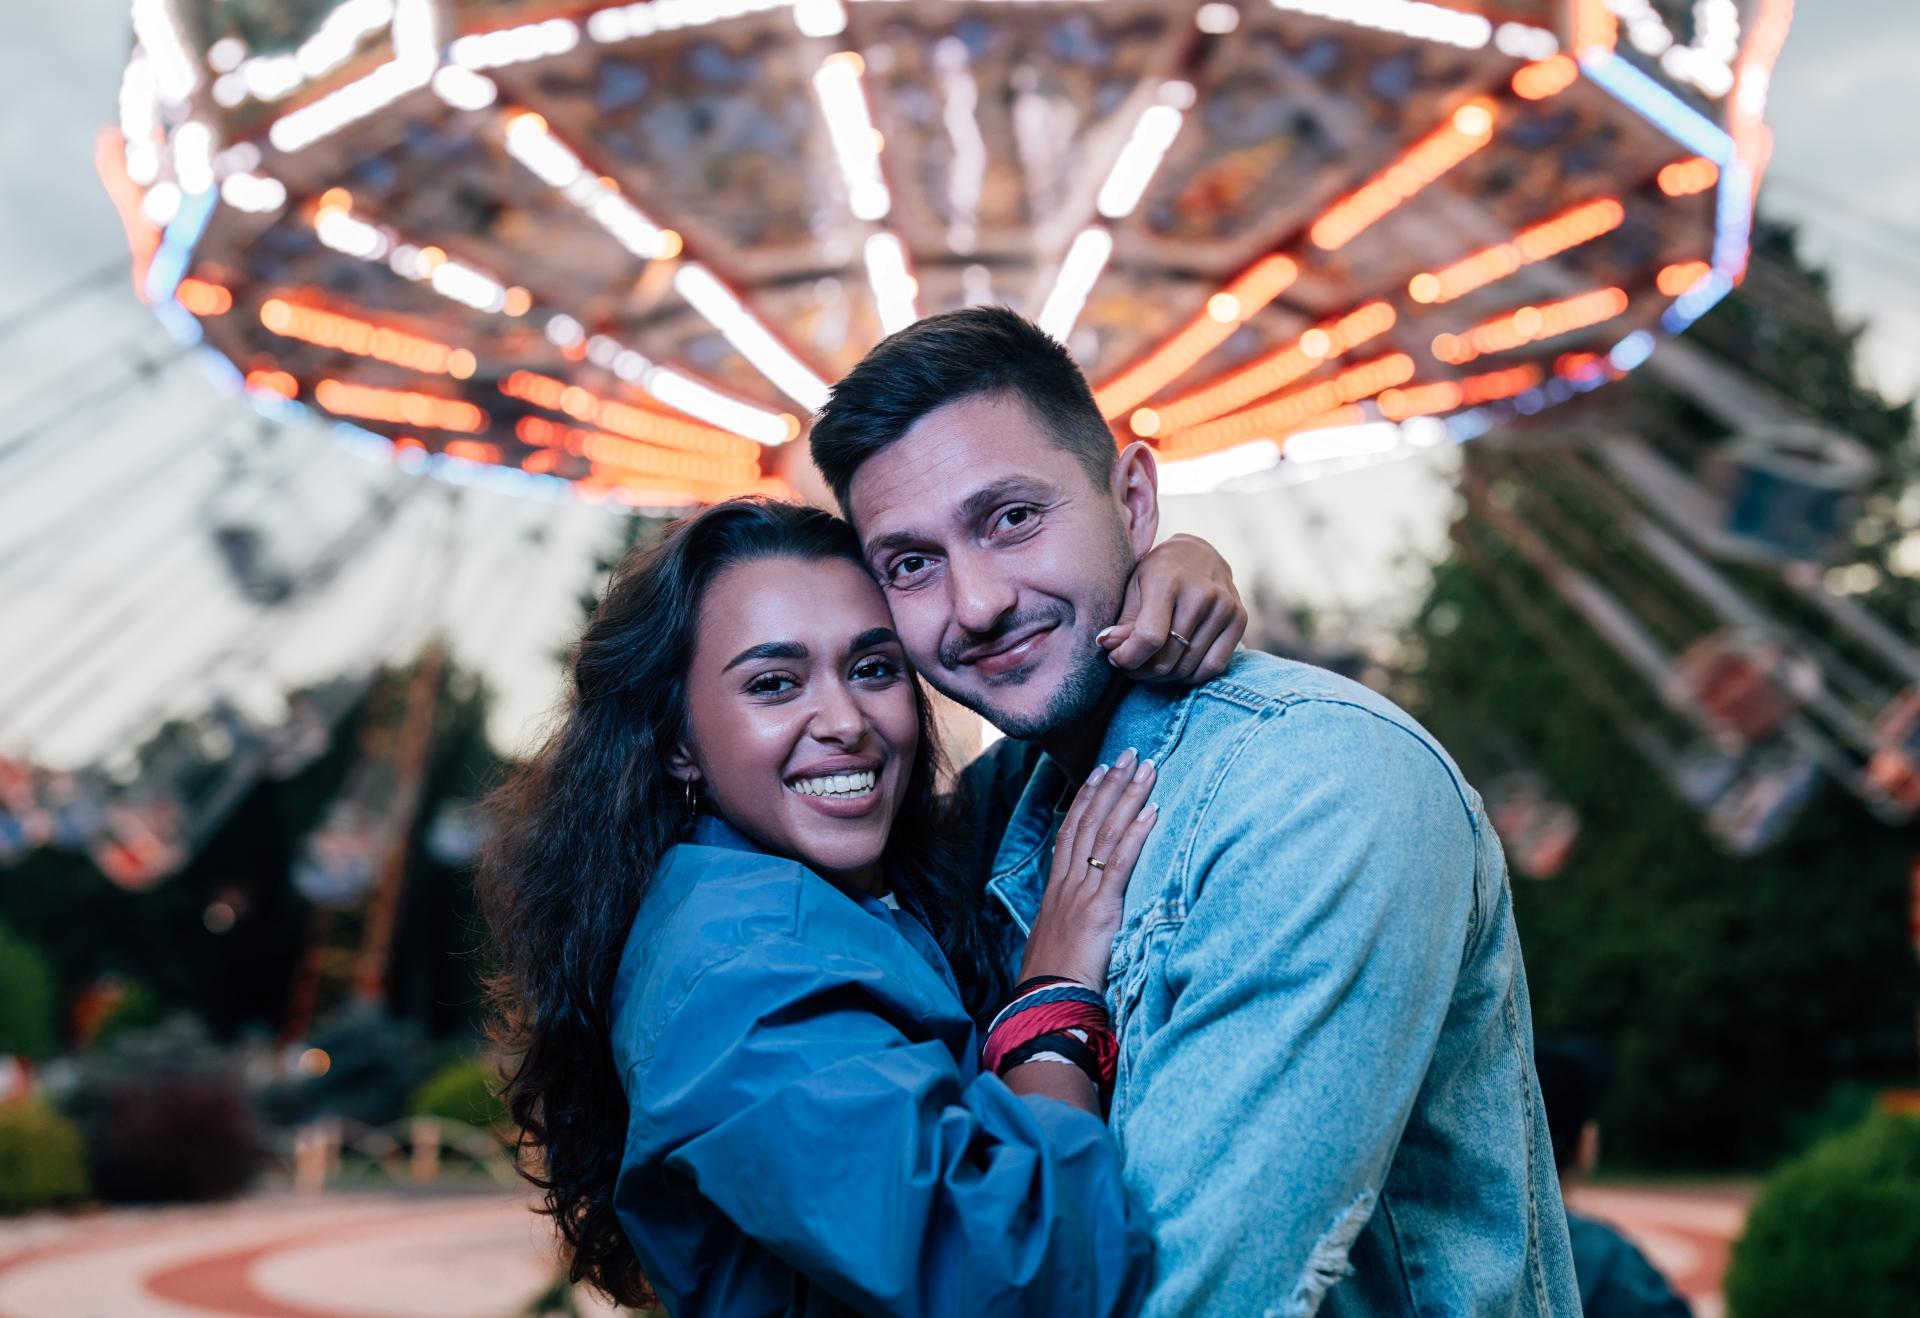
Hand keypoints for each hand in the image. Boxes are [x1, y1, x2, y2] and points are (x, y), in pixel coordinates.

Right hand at [1017, 749, 1158, 991]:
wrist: (1046, 1001)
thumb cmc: (1052, 980)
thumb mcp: (1056, 942)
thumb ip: (1069, 922)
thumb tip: (1079, 918)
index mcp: (1057, 888)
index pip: (1072, 830)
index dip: (1086, 797)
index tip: (1100, 771)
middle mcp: (1068, 882)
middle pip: (1089, 820)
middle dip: (1111, 784)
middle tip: (1129, 753)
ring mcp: (1083, 891)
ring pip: (1106, 832)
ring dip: (1128, 796)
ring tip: (1146, 768)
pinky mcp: (1101, 906)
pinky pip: (1121, 861)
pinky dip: (1137, 833)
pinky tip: (1153, 810)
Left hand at [1101, 533, 1245, 683]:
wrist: (1198, 553)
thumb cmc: (1158, 573)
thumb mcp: (1134, 588)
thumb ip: (1124, 622)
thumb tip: (1107, 646)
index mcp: (1168, 581)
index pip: (1149, 638)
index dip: (1128, 658)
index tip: (1116, 659)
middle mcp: (1201, 593)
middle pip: (1167, 658)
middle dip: (1142, 670)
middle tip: (1132, 666)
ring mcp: (1224, 606)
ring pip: (1188, 667)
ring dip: (1165, 676)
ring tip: (1151, 664)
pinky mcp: (1239, 618)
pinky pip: (1213, 666)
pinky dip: (1191, 674)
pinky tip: (1178, 664)